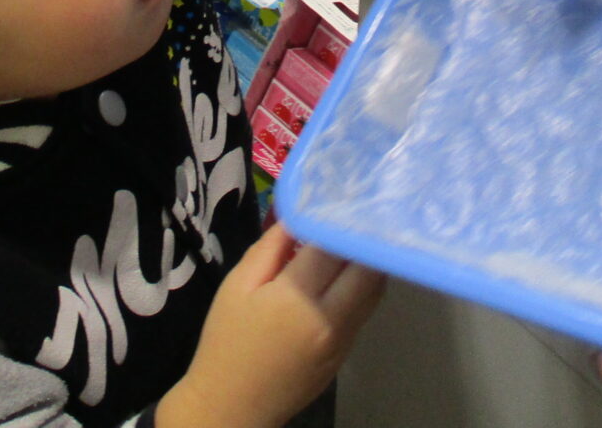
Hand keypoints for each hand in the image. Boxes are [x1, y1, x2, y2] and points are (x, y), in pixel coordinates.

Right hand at [159, 224, 384, 427]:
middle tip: (357, 211)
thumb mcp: (237, 286)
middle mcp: (331, 318)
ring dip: (370, 262)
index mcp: (298, 297)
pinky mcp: (346, 354)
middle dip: (364, 237)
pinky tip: (348, 273)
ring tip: (356, 237)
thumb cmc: (226, 342)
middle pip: (368, 267)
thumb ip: (270, 247)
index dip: (339, 218)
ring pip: (374, 290)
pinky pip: (364, 311)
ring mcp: (343, 340)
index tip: (341, 195)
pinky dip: (362, 287)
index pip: (334, 245)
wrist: (231, 408)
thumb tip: (298, 215)